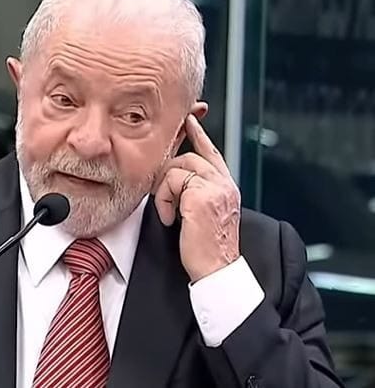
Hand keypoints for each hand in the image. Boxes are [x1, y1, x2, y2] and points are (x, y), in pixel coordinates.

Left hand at [154, 115, 240, 281]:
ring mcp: (216, 187)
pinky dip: (164, 200)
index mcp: (226, 186)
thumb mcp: (200, 214)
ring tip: (170, 214)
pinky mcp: (203, 194)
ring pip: (177, 166)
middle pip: (187, 156)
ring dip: (165, 191)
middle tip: (164, 199)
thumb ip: (194, 193)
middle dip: (167, 175)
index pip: (211, 152)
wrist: (216, 271)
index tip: (190, 120)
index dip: (198, 135)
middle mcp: (224, 183)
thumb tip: (173, 178)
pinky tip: (172, 219)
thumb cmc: (205, 249)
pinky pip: (172, 180)